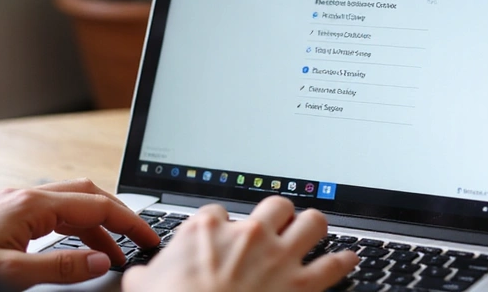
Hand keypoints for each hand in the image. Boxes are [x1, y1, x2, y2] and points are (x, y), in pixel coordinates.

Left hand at [0, 178, 159, 289]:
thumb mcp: (9, 275)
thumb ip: (60, 266)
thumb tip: (102, 261)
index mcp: (30, 205)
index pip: (95, 206)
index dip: (129, 222)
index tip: (150, 237)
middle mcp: (25, 197)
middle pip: (88, 195)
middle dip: (118, 215)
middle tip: (140, 239)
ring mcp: (15, 204)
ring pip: (71, 204)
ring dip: (97, 225)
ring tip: (114, 253)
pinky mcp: (6, 215)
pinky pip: (53, 214)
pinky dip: (75, 228)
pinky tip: (78, 247)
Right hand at [123, 195, 358, 291]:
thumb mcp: (144, 287)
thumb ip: (147, 274)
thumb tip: (140, 276)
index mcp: (208, 230)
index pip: (220, 212)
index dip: (225, 225)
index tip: (226, 236)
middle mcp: (248, 235)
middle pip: (276, 204)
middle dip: (278, 214)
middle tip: (277, 226)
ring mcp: (277, 257)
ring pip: (312, 221)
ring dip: (313, 227)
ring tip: (312, 232)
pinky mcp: (300, 285)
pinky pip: (333, 265)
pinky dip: (343, 261)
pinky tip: (348, 259)